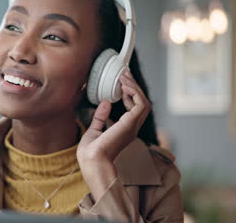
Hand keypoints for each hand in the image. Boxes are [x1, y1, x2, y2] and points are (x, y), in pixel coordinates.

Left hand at [77, 69, 150, 198]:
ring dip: (135, 87)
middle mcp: (131, 128)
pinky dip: (135, 93)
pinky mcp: (130, 124)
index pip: (134, 109)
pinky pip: (141, 104)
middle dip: (134, 87)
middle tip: (125, 74)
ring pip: (144, 102)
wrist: (92, 162)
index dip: (130, 94)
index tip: (121, 83)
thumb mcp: (94, 130)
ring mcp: (133, 126)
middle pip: (141, 103)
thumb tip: (105, 102)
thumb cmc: (91, 153)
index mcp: (124, 130)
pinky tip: (124, 86)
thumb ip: (100, 117)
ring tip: (124, 77)